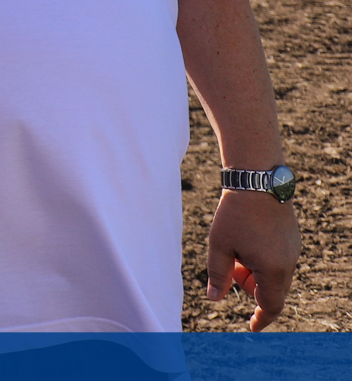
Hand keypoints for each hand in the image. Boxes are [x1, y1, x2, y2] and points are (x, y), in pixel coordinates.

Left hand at [206, 188, 299, 329]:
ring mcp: (293, 250)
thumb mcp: (219, 245)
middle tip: (231, 267)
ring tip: (236, 249)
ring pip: (274, 275)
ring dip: (254, 272)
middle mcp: (288, 263)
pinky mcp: (292, 239)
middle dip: (249, 287)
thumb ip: (218, 275)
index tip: (252, 327)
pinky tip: (247, 240)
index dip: (261, 318)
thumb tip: (214, 299)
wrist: (258, 180)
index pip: (270, 305)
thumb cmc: (235, 213)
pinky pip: (278, 260)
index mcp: (272, 269)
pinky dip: (262, 260)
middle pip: (271, 290)